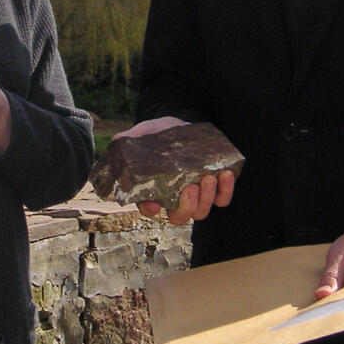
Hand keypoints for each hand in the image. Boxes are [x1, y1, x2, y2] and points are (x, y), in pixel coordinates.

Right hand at [113, 117, 234, 226]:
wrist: (178, 126)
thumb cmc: (155, 135)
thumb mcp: (138, 135)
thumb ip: (125, 141)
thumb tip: (118, 142)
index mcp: (152, 191)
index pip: (148, 208)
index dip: (150, 209)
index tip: (155, 204)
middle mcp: (173, 198)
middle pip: (179, 216)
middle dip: (186, 206)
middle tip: (190, 188)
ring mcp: (194, 195)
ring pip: (201, 211)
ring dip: (206, 199)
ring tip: (208, 178)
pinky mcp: (213, 187)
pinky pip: (221, 199)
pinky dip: (225, 191)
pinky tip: (224, 175)